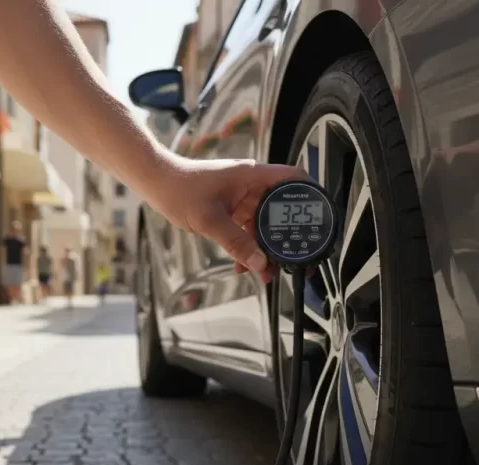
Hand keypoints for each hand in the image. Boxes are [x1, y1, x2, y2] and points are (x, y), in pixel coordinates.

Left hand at [151, 157, 309, 283]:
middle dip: (287, 237)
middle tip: (294, 260)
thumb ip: (235, 242)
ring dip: (266, 248)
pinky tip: (244, 266)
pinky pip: (249, 230)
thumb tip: (259, 263)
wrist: (157, 184)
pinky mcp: (233, 209)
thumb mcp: (209, 219)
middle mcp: (253, 185)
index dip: (312, 196)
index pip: (294, 180)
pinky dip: (249, 248)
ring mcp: (243, 198)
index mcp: (254, 177)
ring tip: (267, 272)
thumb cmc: (180, 189)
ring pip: (265, 225)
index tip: (321, 218)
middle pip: (282, 210)